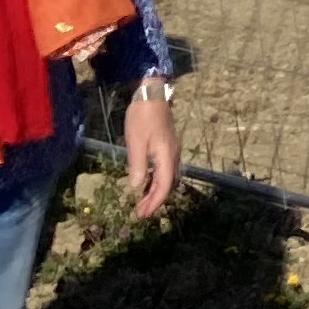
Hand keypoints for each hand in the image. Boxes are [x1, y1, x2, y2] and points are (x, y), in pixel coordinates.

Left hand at [123, 86, 179, 220]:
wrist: (152, 93)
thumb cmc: (142, 117)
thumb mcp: (135, 142)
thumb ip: (137, 165)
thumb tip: (136, 187)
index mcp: (166, 157)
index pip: (163, 186)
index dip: (154, 202)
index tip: (143, 214)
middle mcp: (172, 156)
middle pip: (167, 184)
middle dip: (154, 200)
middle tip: (140, 213)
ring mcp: (170, 150)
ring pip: (165, 177)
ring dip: (154, 190)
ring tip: (141, 201)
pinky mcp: (166, 145)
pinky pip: (163, 169)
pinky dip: (154, 180)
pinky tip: (144, 181)